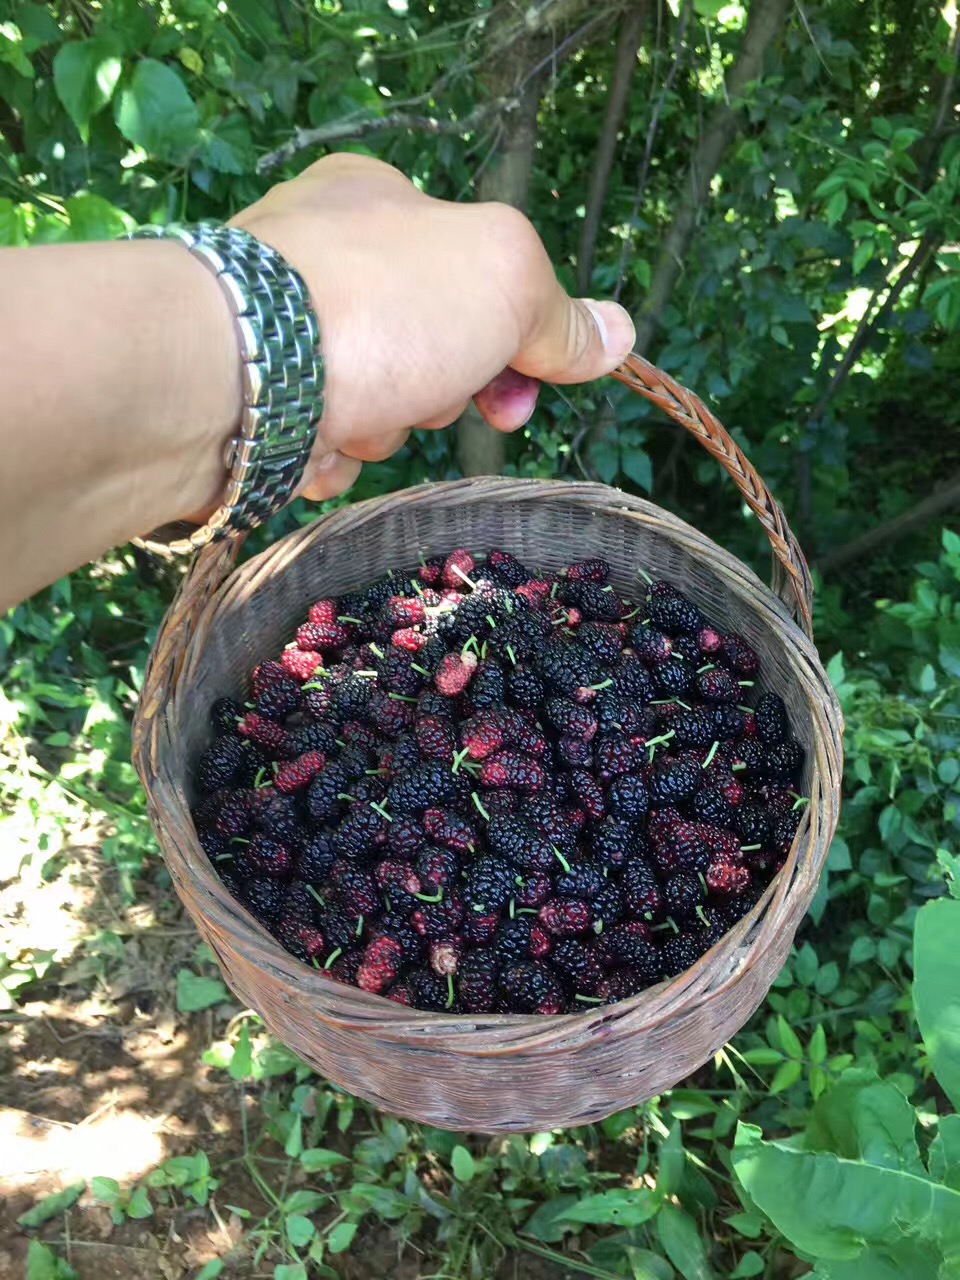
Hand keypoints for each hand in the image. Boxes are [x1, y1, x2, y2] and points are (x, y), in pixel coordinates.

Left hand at [232, 154, 634, 499]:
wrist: (225, 375)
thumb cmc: (377, 308)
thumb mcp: (502, 285)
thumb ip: (560, 314)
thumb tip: (617, 335)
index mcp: (383, 202)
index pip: (476, 278)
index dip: (513, 345)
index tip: (520, 395)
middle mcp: (324, 254)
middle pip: (428, 350)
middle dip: (436, 390)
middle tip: (422, 395)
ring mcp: (278, 328)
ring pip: (375, 404)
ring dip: (380, 428)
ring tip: (350, 416)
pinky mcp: (244, 395)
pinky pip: (318, 439)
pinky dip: (326, 454)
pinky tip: (311, 445)